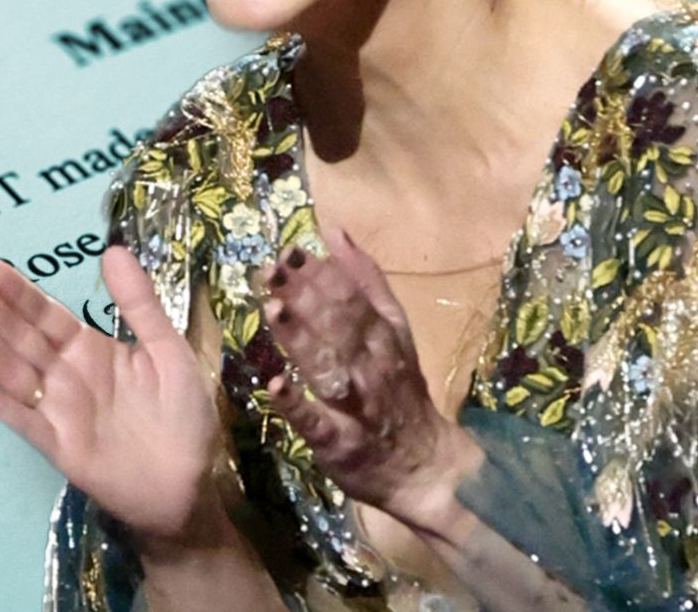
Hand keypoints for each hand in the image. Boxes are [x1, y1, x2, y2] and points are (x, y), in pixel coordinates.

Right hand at [0, 246, 232, 548]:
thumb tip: (114, 250)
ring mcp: (57, 409)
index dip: (18, 290)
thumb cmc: (184, 416)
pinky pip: (22, 420)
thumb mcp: (169, 350)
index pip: (46, 313)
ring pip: (12, 369)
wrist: (190, 485)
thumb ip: (139, 304)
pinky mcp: (57, 445)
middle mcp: (66, 374)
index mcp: (90, 348)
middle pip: (19, 335)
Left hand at [258, 227, 482, 528]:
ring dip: (300, 337)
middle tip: (272, 269)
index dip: (320, 274)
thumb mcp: (393, 328)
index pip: (350, 299)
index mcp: (381, 336)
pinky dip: (297, 404)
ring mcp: (354, 404)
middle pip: (337, 326)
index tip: (289, 249)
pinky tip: (274, 384)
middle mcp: (370, 365)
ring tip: (273, 307)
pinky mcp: (339, 441)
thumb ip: (365, 280)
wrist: (425, 467)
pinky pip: (317, 421)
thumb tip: (334, 230)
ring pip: (327, 366)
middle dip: (304, 295)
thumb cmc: (399, 391)